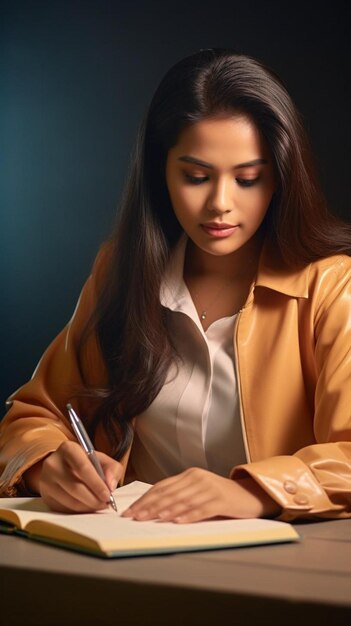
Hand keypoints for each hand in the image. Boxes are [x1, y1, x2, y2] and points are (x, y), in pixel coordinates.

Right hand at [27, 441, 122, 512]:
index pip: (83, 468)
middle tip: (106, 503)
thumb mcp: (100, 458)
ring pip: (70, 501)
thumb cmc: (85, 462)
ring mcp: (46, 481)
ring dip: (88, 507)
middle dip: (94, 499)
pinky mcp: (45, 496)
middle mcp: (52, 463)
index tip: (108, 495)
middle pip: (76, 487)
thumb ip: (112, 468)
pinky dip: (80, 511)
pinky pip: (65, 508)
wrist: (62, 466)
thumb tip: (110, 485)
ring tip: (99, 505)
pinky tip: (87, 506)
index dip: (97, 484)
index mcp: (68, 449)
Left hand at [122, 467, 279, 522]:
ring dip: (165, 511)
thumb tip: (153, 508)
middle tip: (135, 517)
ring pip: (183, 501)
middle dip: (149, 506)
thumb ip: (180, 495)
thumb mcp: (198, 491)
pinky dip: (188, 516)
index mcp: (189, 475)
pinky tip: (178, 522)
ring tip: (152, 519)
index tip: (131, 510)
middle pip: (169, 493)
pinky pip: (202, 509)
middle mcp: (198, 478)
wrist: (251, 495)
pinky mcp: (221, 500)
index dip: (145, 499)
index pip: (162, 487)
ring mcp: (210, 488)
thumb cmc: (221, 496)